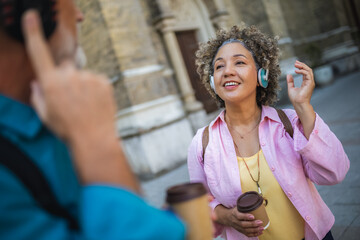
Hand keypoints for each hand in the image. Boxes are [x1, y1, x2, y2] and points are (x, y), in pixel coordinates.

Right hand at [22, 10, 138, 190]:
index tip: (31, 17)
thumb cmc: (68, 129)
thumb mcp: (45, 115)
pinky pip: (96, 80)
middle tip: (72, 99)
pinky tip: (95, 104)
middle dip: (66, 78)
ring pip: (82, 76)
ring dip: (83, 86)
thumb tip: (37, 84)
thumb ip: (38, 96)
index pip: (39, 53)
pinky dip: (95, 89)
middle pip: (65, 68)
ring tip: (86, 105)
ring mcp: (88, 78)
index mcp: (51, 83)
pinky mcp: (103, 81)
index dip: (33, 33)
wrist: (94, 139)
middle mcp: (69, 76)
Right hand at [228, 207, 263, 236]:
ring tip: (262, 228)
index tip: (253, 216)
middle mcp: (235, 221)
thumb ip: (245, 204)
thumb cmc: (235, 211)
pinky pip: (247, 234)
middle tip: (260, 222)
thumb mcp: (238, 206)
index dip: (246, 217)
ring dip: (255, 230)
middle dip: (252, 224)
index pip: (239, 216)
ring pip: (246, 230)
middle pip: (243, 224)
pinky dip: (254, 234)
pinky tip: (260, 232)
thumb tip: (256, 200)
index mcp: (234, 213)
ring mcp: (237, 227)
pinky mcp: (240, 231)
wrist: (227, 217)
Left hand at [286, 60, 315, 138]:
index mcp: (306, 82)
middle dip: (302, 65)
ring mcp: (310, 82)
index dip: (301, 67)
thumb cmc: (295, 98)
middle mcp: (309, 82)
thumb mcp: (291, 88)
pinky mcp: (310, 83)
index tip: (295, 64)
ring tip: (296, 64)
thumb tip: (288, 75)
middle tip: (296, 62)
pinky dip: (302, 71)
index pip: (305, 72)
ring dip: (302, 66)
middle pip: (308, 70)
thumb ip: (290, 81)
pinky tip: (296, 71)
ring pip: (309, 70)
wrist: (298, 103)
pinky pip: (307, 74)